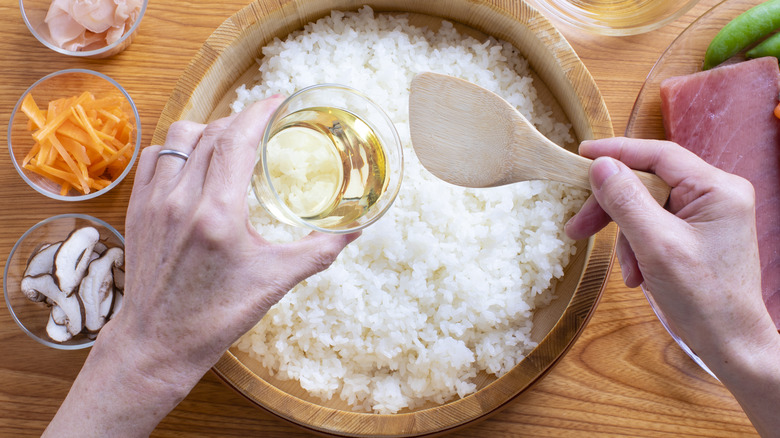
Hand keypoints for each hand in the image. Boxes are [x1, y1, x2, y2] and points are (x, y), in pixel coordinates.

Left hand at [44, 97, 358, 436]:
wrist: (158, 342)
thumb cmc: (216, 315)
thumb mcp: (275, 281)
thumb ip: (319, 251)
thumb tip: (356, 230)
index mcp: (218, 214)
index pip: (237, 139)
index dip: (259, 111)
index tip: (278, 101)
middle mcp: (182, 199)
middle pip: (213, 132)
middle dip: (241, 119)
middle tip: (264, 123)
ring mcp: (154, 201)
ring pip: (180, 137)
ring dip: (208, 130)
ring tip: (230, 140)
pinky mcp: (138, 209)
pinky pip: (155, 157)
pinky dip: (178, 149)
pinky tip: (194, 163)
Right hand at [564, 137, 779, 435]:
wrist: (728, 343)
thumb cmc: (703, 297)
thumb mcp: (656, 245)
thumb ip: (626, 200)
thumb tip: (600, 166)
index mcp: (717, 188)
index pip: (659, 154)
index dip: (617, 152)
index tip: (581, 154)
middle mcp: (715, 194)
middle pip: (647, 182)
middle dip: (612, 207)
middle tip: (577, 227)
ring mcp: (706, 215)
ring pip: (645, 206)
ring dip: (626, 237)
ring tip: (627, 271)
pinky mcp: (695, 233)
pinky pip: (653, 226)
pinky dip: (638, 248)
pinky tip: (638, 275)